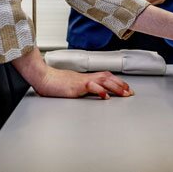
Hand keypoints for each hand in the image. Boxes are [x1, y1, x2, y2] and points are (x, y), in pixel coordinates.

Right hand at [12, 49, 133, 99]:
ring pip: (103, 80)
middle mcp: (85, 78)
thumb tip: (91, 93)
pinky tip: (106, 96)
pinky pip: (90, 87)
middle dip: (121, 84)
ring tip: (124, 93)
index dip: (117, 81)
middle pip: (107, 77)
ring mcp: (81, 81)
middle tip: (130, 92)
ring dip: (115, 87)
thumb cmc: (54, 83)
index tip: (126, 88)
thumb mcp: (71, 86)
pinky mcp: (76, 86)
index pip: (105, 76)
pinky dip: (100, 91)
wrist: (42, 77)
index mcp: (85, 78)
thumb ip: (82, 88)